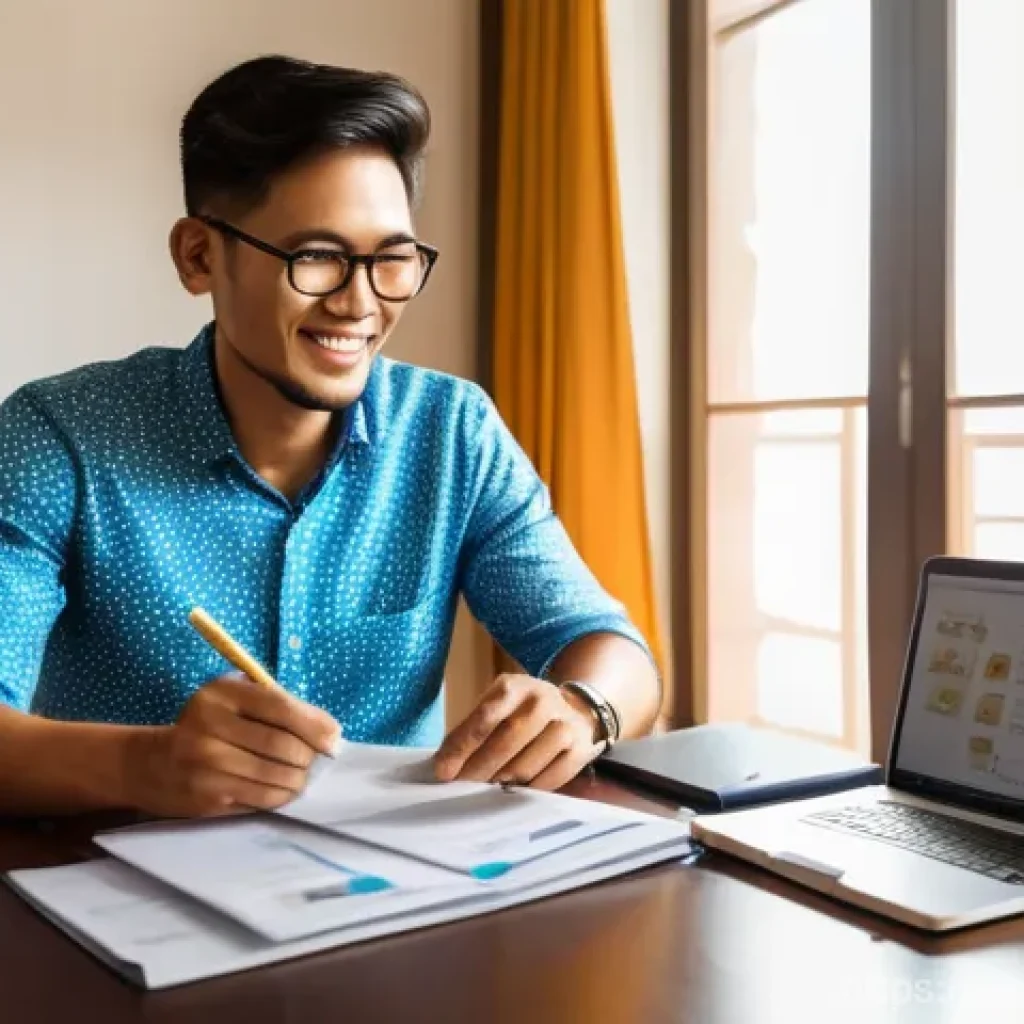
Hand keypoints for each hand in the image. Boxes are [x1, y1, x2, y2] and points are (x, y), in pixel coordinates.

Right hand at [122, 673, 339, 817]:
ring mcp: (207, 765)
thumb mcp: (234, 699)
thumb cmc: (208, 725)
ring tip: (301, 776)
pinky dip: (281, 796)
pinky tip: (282, 789)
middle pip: (283, 746)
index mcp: (222, 694)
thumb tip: (329, 731)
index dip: (315, 725)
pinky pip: (262, 799)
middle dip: (310, 757)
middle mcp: (210, 726)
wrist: (152, 764)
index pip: (281, 707)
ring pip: (276, 777)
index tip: (334, 739)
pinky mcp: (208, 797)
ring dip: (299, 780)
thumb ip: (277, 704)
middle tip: (317, 761)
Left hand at [433, 674, 603, 790]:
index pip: (484, 718)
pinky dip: (529, 789)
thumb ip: (472, 729)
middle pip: (506, 742)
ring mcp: (565, 724)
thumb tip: (445, 764)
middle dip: (478, 769)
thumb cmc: (522, 712)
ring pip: (526, 765)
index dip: (461, 747)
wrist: (575, 707)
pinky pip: (550, 779)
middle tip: (461, 786)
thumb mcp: (497, 706)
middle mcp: (542, 700)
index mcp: (514, 687)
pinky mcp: (581, 748)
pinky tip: (516, 790)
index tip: (443, 771)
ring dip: (502, 782)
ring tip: (487, 788)